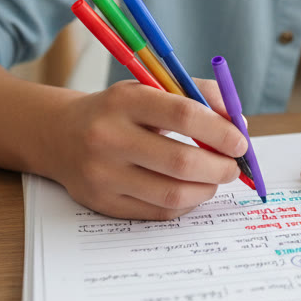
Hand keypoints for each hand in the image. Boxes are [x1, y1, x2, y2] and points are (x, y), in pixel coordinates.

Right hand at [39, 79, 248, 219]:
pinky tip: (190, 190)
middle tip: (233, 167)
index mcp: (125, 100)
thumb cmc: (121, 111)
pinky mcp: (102, 202)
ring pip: (173, 194)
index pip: (184, 115)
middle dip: (220, 168)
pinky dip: (185, 203)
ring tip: (214, 179)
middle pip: (181, 162)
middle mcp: (108, 136)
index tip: (240, 142)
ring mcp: (102, 174)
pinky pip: (159, 212)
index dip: (221, 131)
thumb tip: (239, 122)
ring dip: (206, 189)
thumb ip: (199, 95)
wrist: (61, 135)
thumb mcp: (152, 88)